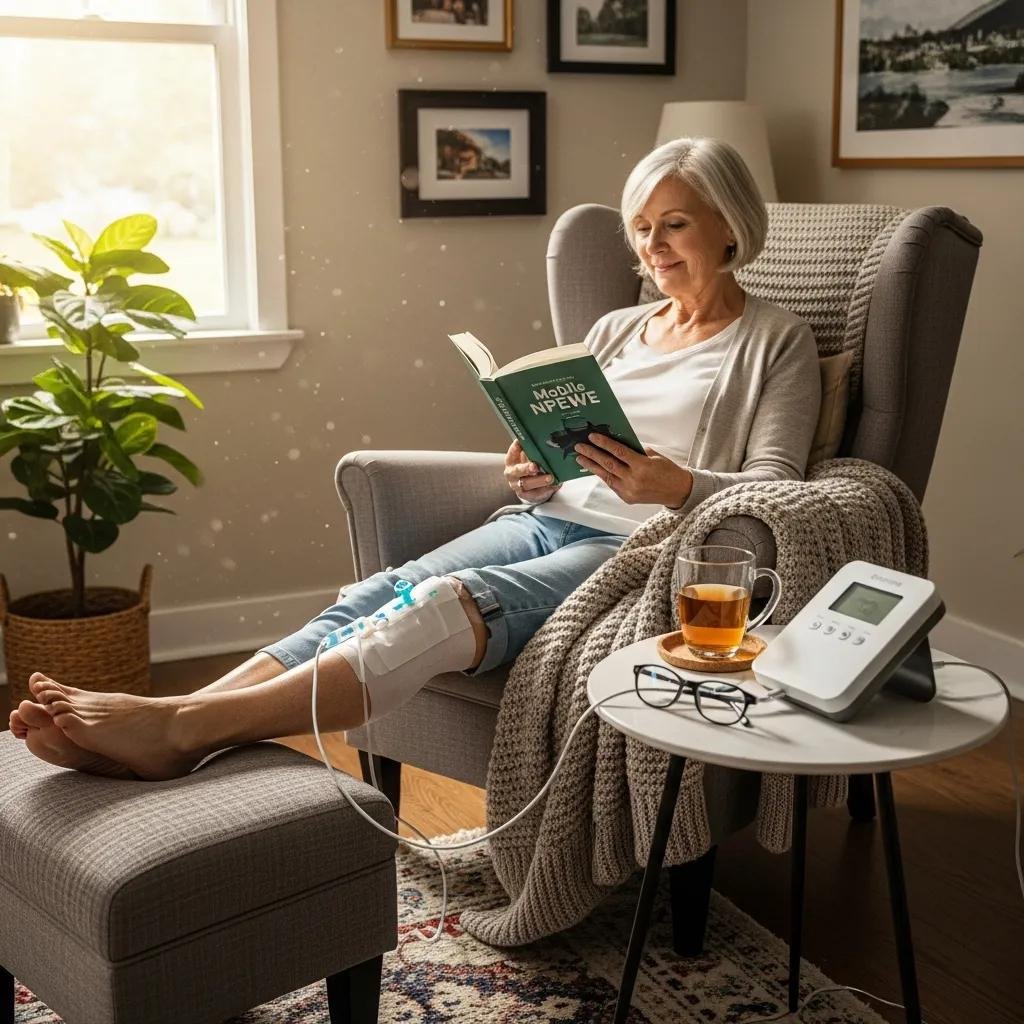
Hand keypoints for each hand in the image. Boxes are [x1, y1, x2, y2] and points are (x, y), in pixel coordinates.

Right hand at [504, 440, 559, 503]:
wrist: (530, 485)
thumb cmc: (530, 466)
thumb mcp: (529, 457)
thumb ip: (532, 451)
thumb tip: (543, 442)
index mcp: (511, 460)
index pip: (512, 452)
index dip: (517, 447)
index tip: (521, 442)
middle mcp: (511, 472)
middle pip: (518, 470)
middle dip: (526, 468)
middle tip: (535, 467)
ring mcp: (517, 485)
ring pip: (527, 483)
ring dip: (539, 480)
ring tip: (550, 478)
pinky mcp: (525, 495)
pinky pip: (535, 493)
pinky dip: (545, 489)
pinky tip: (553, 485)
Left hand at [573, 434, 692, 506]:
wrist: (677, 491)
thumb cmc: (667, 470)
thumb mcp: (653, 456)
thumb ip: (635, 451)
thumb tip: (616, 444)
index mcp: (642, 466)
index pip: (619, 452)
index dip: (604, 444)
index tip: (592, 437)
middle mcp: (634, 480)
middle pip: (608, 464)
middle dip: (592, 454)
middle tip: (580, 447)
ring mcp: (629, 491)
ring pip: (606, 476)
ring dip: (592, 466)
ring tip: (581, 458)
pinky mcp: (627, 498)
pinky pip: (612, 484)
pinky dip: (603, 475)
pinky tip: (595, 468)